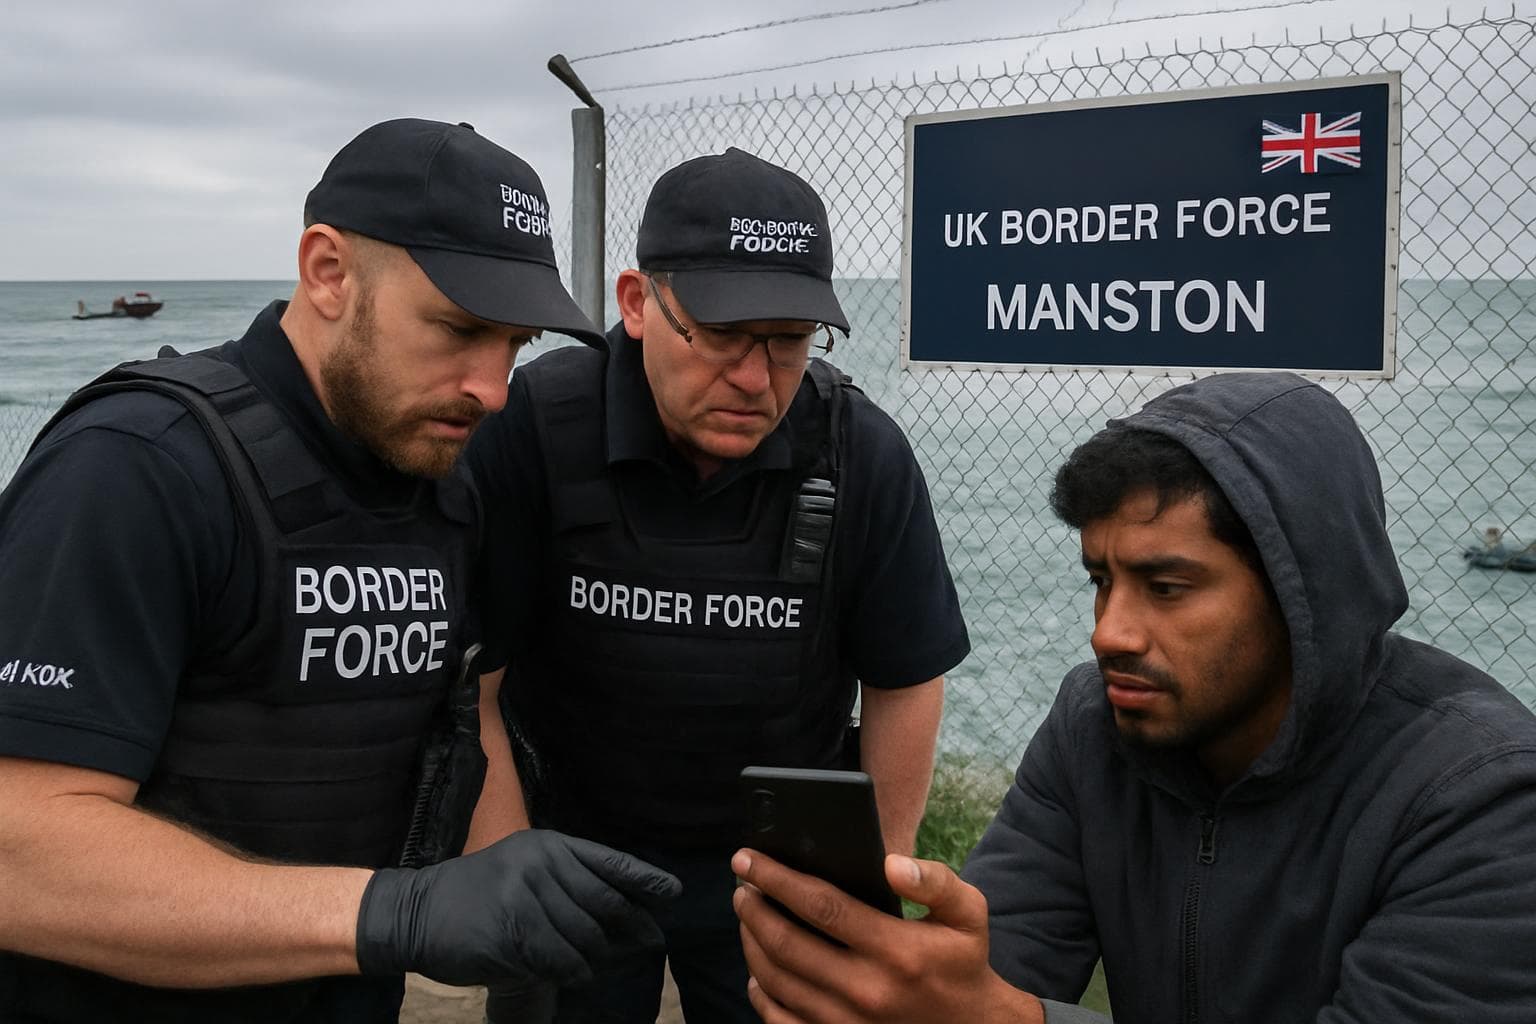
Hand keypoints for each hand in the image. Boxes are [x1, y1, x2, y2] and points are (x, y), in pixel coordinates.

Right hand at [355, 829, 679, 986]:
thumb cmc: (480, 895)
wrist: (419, 912)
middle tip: (652, 940)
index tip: (674, 891)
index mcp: (549, 845)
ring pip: (585, 935)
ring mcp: (526, 894)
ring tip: (595, 963)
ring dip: (598, 956)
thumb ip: (572, 886)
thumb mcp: (526, 870)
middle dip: (633, 925)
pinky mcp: (512, 929)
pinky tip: (575, 974)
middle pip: (605, 901)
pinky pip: (560, 958)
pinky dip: (574, 970)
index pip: (608, 861)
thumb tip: (630, 917)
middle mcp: (541, 863)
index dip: (645, 878)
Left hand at [732, 849, 1042, 1023]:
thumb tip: (890, 863)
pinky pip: (781, 1021)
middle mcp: (867, 992)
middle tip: (741, 885)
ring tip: (747, 914)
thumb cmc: (962, 962)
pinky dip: (761, 994)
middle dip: (753, 908)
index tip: (748, 858)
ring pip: (777, 981)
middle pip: (787, 943)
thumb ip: (935, 881)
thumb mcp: (967, 913)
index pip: (821, 906)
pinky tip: (757, 969)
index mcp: (898, 951)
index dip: (777, 879)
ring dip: (751, 942)